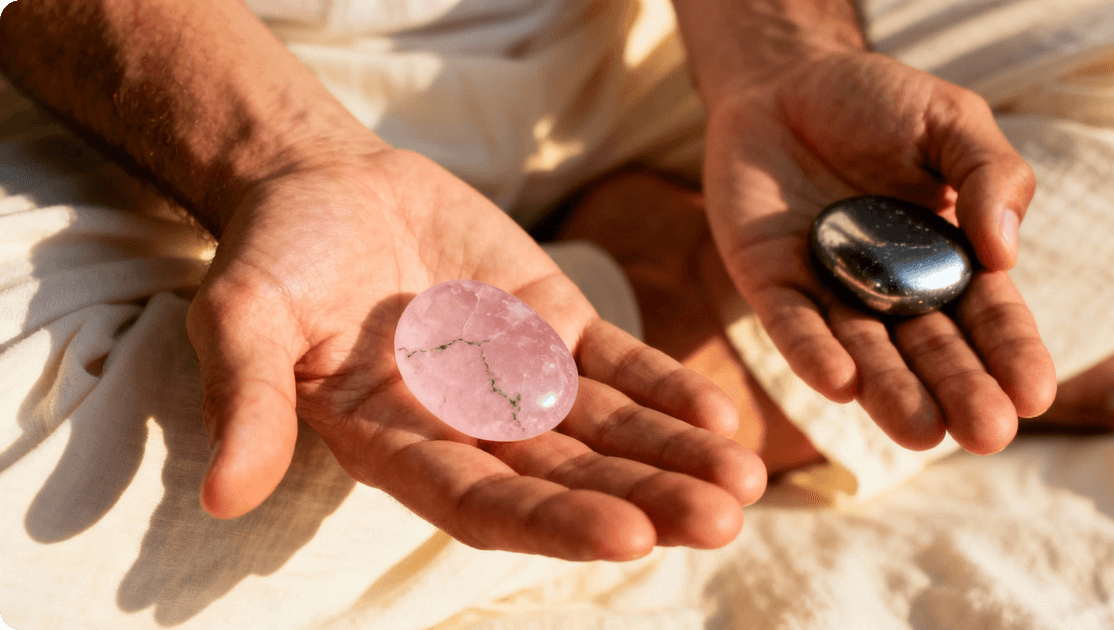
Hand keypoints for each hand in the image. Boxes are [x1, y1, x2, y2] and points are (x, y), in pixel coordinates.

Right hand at [186, 147, 765, 559]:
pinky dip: (667, 389)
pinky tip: (722, 416)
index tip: (627, 535)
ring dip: (675, 458)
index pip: (482, 503)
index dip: (552, 520)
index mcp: (397, 446)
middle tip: (719, 521)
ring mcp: (518, 381)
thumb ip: (248, 396)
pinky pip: (618, 365)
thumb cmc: (276, 254)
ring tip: (745, 484)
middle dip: (643, 500)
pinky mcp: (552, 328)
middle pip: (566, 479)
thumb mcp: (244, 315)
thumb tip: (223, 495)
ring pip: (607, 432)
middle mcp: (468, 429)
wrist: (325, 185)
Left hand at [702, 48, 1055, 453]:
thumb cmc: (875, 101)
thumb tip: (1006, 249)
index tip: (1034, 396)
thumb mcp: (950, 121)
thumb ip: (990, 174)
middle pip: (930, 349)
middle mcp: (892, 289)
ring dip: (890, 392)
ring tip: (919, 431)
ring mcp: (829, 290)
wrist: (779, 80)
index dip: (1011, 354)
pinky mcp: (770, 283)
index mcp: (948, 258)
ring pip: (864, 352)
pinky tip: (840, 383)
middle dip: (959, 391)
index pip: (988, 316)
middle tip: (986, 435)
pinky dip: (813, 352)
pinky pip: (792, 323)